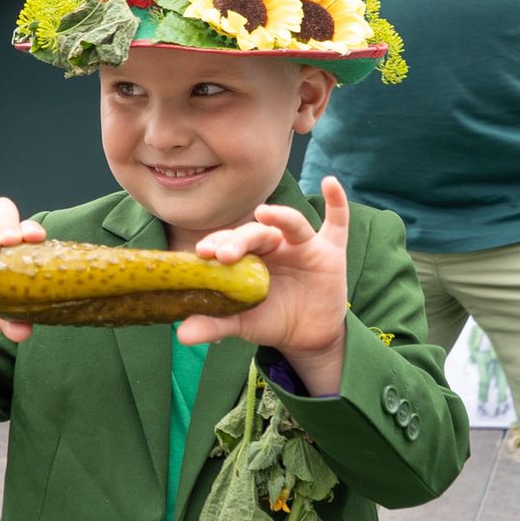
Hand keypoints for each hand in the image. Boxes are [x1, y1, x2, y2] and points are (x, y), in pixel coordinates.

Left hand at [178, 176, 349, 393]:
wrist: (307, 337)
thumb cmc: (270, 320)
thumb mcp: (243, 323)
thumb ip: (215, 324)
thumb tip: (182, 335)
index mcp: (248, 256)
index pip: (230, 243)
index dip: (217, 244)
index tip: (201, 252)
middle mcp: (274, 245)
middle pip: (256, 232)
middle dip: (239, 239)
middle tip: (223, 253)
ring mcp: (303, 245)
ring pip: (292, 224)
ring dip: (280, 217)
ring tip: (264, 212)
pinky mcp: (331, 253)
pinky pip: (337, 223)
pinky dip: (336, 203)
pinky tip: (330, 183)